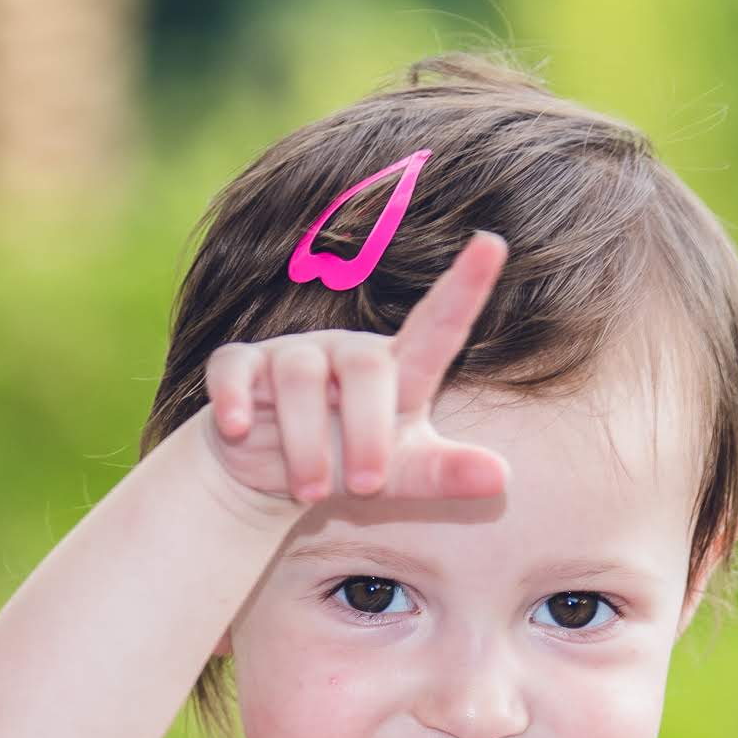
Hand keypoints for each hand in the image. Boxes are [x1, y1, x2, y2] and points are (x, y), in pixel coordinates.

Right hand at [187, 230, 515, 513]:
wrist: (270, 477)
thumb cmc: (351, 463)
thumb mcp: (403, 475)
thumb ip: (446, 474)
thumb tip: (502, 478)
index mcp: (397, 368)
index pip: (438, 325)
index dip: (465, 286)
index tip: (492, 244)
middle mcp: (347, 350)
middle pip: (366, 368)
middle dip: (367, 434)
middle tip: (366, 488)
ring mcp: (292, 353)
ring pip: (300, 379)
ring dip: (307, 445)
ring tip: (311, 493)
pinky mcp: (240, 364)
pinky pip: (235, 371)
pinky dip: (236, 402)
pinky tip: (240, 430)